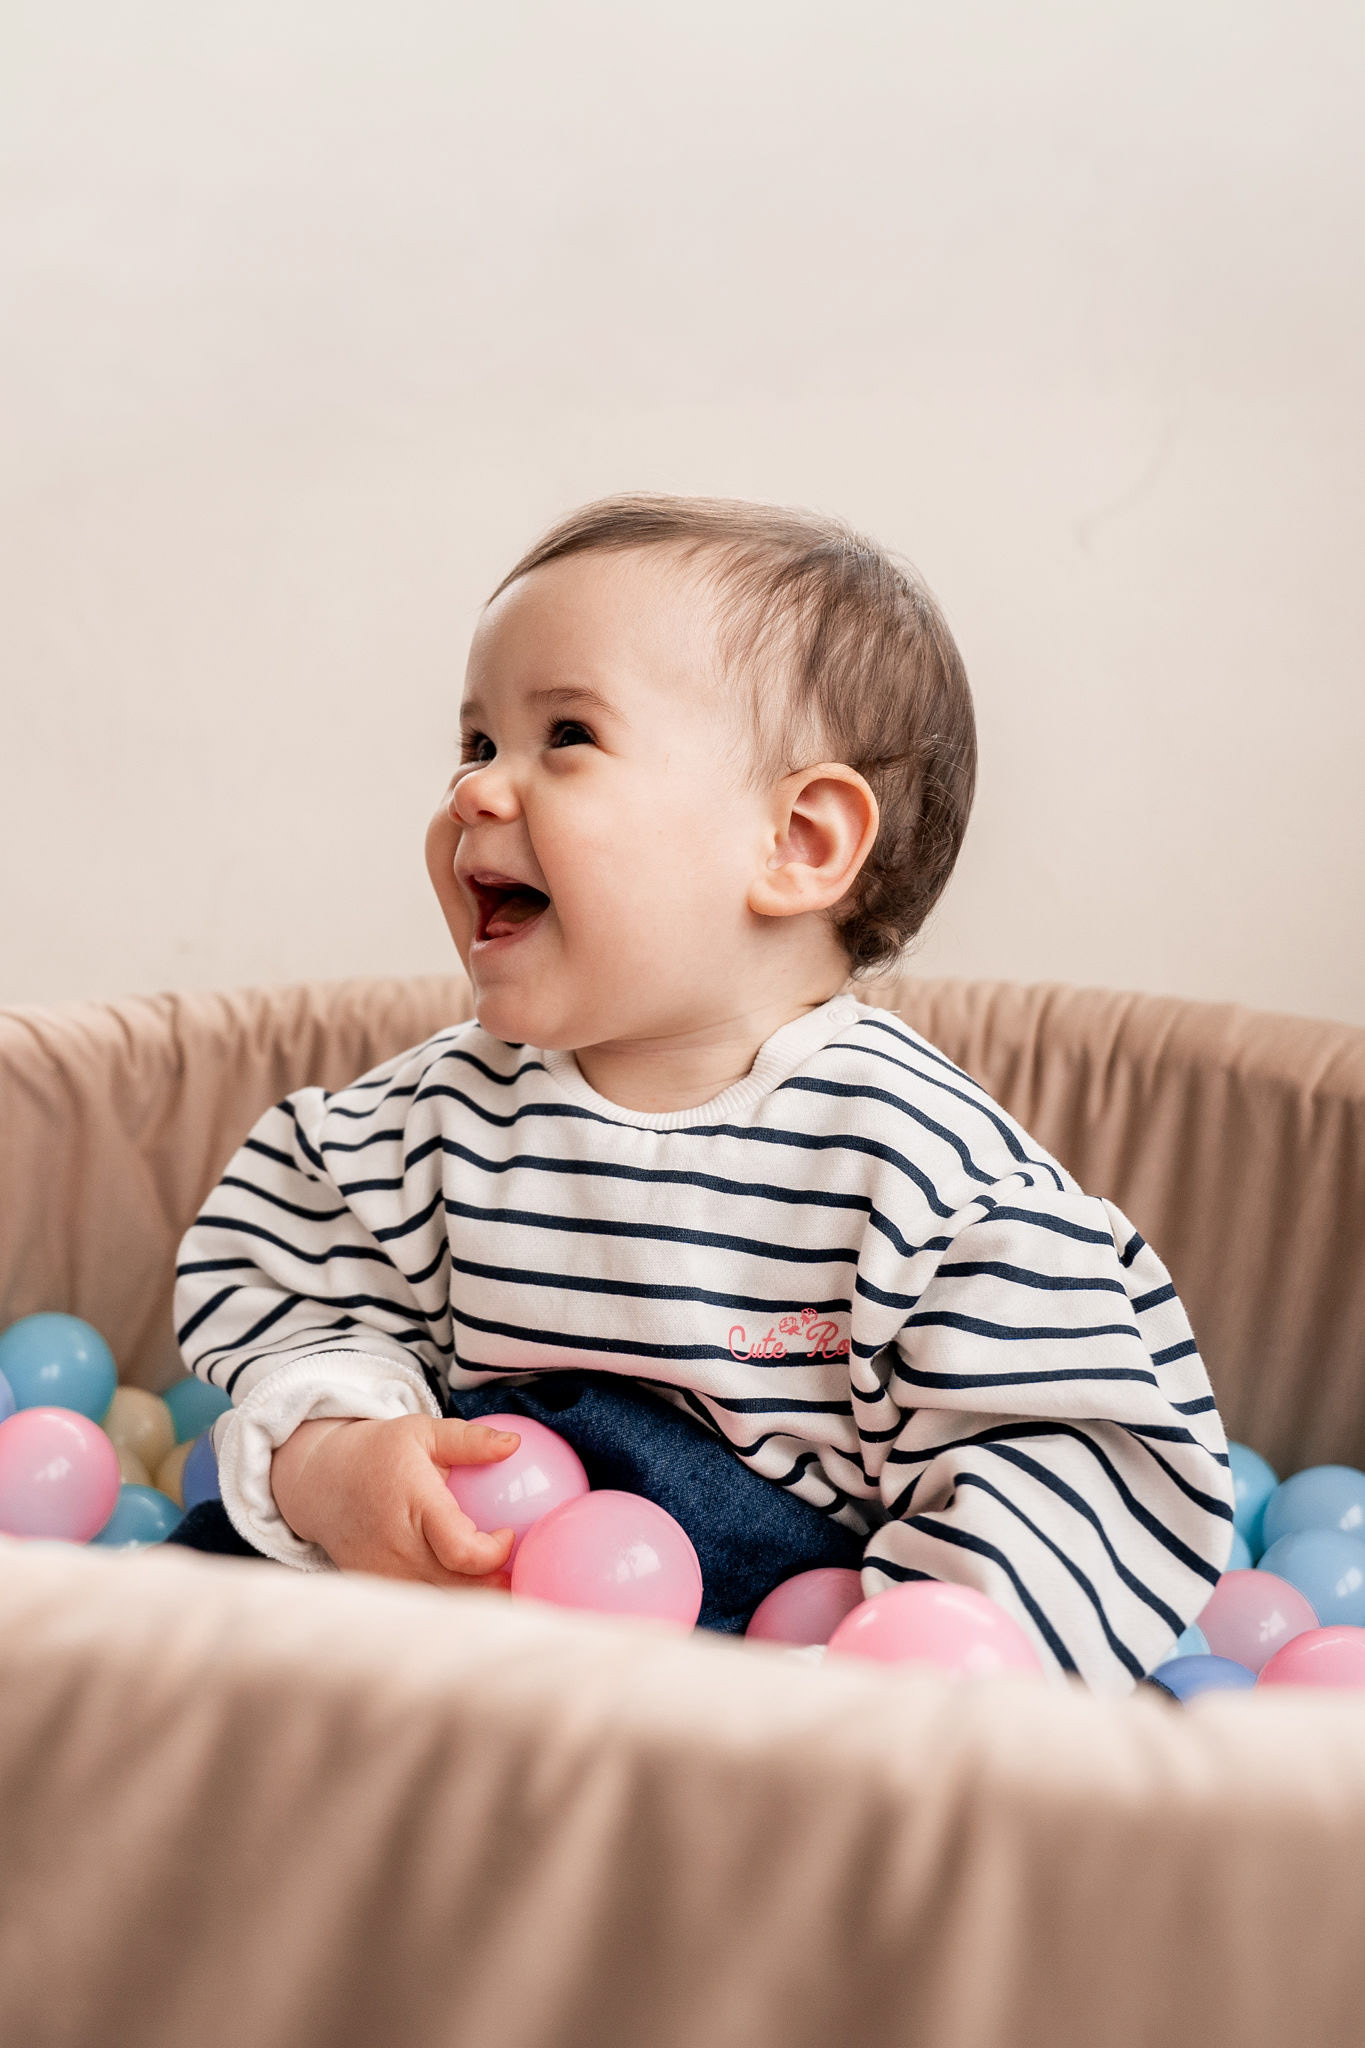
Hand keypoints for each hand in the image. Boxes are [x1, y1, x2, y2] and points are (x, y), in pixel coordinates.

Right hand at [270, 1412, 520, 1588]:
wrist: (321, 1481)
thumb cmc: (381, 1452)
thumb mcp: (423, 1432)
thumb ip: (470, 1440)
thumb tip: (515, 1443)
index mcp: (415, 1508)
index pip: (462, 1551)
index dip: (494, 1553)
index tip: (508, 1534)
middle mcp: (398, 1548)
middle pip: (458, 1588)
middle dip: (495, 1587)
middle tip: (517, 1571)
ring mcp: (383, 1574)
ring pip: (439, 1603)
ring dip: (473, 1600)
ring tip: (501, 1586)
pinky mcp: (375, 1588)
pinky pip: (417, 1602)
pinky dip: (443, 1601)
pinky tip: (467, 1590)